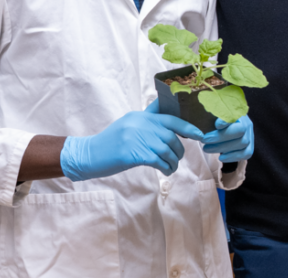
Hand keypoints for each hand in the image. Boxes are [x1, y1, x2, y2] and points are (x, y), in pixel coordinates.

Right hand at [60, 100, 204, 180]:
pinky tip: (165, 171)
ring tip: (171, 166)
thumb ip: (146, 124)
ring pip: (167, 148)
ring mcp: (136, 138)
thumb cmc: (110, 143)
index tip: (199, 133)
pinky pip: (158, 160)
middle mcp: (140, 124)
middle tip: (178, 157)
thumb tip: (168, 128)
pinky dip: (166, 167)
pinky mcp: (133, 153)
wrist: (89, 155)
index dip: (187, 126)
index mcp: (140, 116)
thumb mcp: (128, 126)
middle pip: (171, 135)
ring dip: (173, 160)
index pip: (169, 117)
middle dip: (180, 148)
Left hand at [201, 115, 253, 162]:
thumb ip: (202, 116)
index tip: (216, 125)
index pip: (237, 113)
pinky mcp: (249, 146)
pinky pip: (246, 153)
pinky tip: (221, 157)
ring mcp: (249, 134)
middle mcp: (246, 121)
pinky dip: (233, 157)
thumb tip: (198, 129)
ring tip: (206, 148)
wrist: (221, 125)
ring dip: (223, 147)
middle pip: (240, 130)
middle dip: (221, 137)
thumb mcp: (208, 113)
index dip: (228, 120)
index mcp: (238, 110)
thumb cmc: (212, 117)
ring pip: (242, 142)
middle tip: (204, 139)